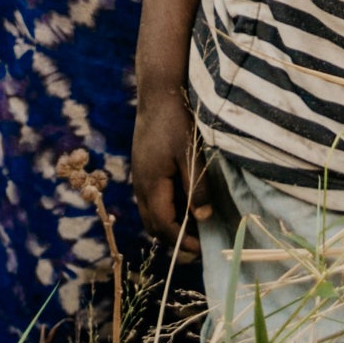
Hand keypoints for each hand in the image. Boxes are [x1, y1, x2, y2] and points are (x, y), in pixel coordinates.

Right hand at [131, 82, 197, 248]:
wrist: (158, 93)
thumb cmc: (176, 120)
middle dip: (173, 241)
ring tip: (193, 230)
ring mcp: (139, 177)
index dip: (182, 241)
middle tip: (198, 247)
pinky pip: (150, 200)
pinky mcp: (142, 169)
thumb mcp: (191, 152)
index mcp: (152, 184)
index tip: (202, 249)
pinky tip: (183, 206)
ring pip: (149, 214)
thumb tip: (204, 217)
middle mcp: (141, 185)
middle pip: (153, 225)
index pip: (164, 225)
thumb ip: (197, 186)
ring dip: (168, 227)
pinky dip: (164, 211)